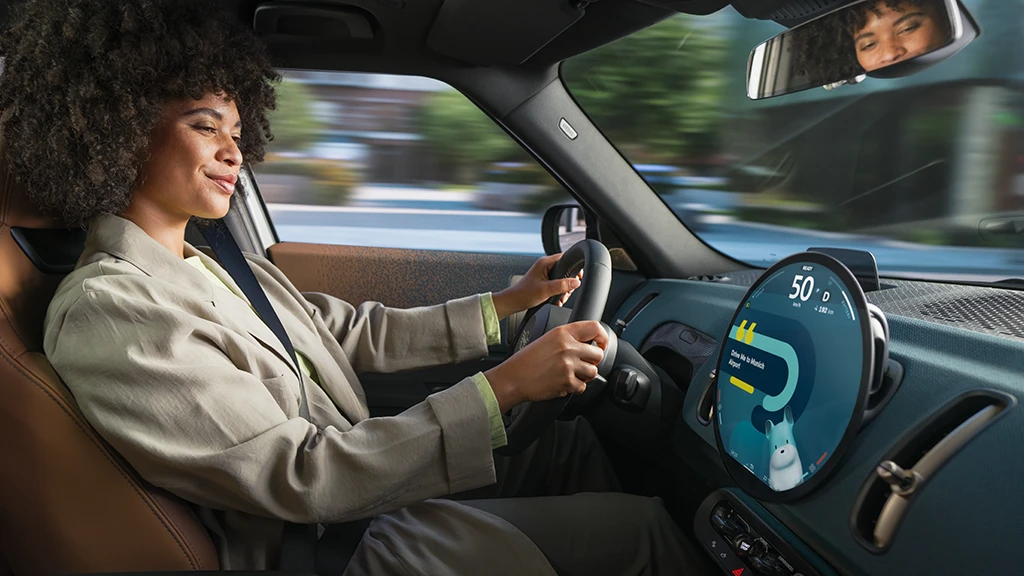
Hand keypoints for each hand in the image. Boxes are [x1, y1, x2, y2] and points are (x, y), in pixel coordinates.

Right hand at [483, 321, 607, 411]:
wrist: (513, 378)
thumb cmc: (526, 361)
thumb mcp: (547, 339)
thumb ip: (567, 339)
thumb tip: (588, 344)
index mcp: (562, 333)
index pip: (594, 328)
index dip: (603, 338)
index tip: (601, 345)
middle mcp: (567, 347)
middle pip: (598, 354)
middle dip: (592, 362)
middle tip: (581, 365)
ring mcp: (568, 364)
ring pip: (593, 372)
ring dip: (584, 376)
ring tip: (569, 375)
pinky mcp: (567, 381)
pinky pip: (582, 387)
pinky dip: (574, 388)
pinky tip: (562, 383)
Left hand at [491, 253, 583, 319]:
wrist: (513, 302)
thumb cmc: (524, 293)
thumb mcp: (546, 290)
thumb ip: (562, 285)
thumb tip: (576, 282)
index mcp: (545, 262)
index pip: (565, 258)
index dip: (574, 267)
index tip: (578, 276)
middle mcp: (545, 266)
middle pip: (565, 270)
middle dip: (569, 283)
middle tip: (566, 292)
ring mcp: (545, 274)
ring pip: (562, 279)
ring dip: (564, 290)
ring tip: (560, 298)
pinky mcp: (544, 282)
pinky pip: (557, 285)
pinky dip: (559, 292)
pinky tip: (557, 299)